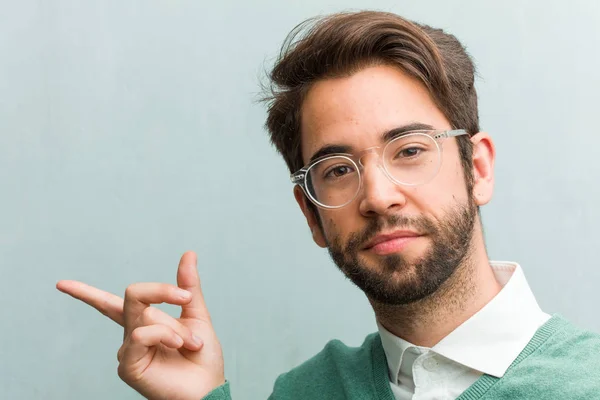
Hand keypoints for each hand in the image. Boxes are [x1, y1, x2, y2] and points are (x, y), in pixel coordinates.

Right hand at [56, 251, 224, 399]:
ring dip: (175, 326)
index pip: (109, 304)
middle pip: (132, 294)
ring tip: (190, 343)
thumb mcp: (197, 314)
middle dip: (161, 291)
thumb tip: (189, 254)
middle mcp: (132, 334)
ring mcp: (128, 349)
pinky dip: (164, 334)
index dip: (85, 294)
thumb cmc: (202, 356)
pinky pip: (140, 334)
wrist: (208, 386)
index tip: (61, 284)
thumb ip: (188, 286)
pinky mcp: (127, 365)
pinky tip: (178, 346)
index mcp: (145, 322)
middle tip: (185, 297)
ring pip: (143, 315)